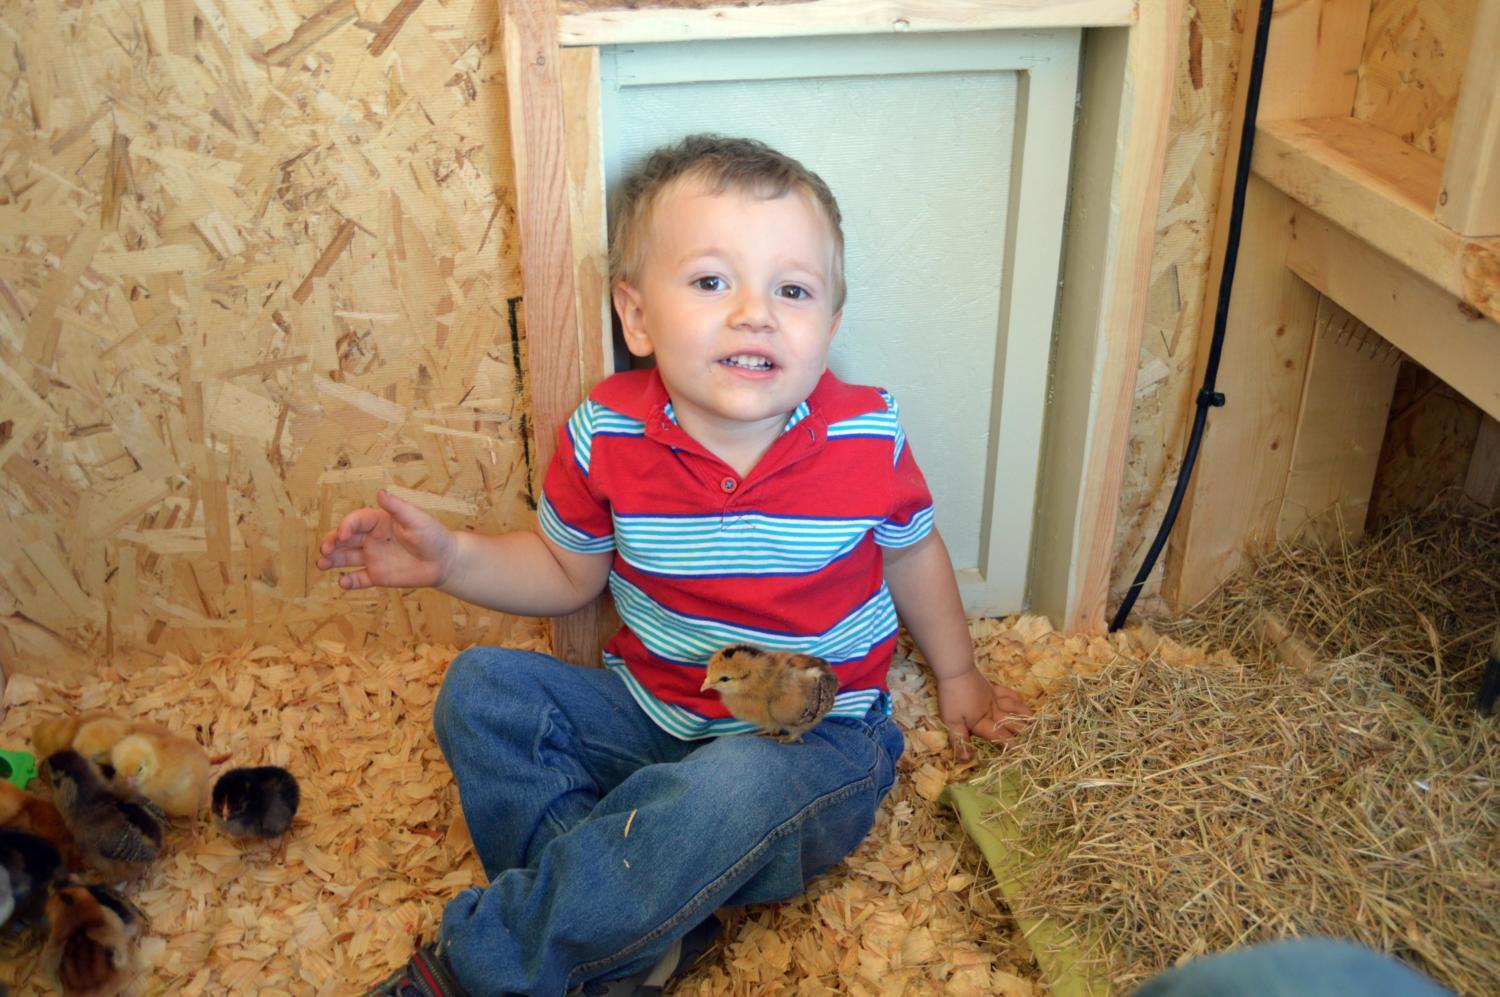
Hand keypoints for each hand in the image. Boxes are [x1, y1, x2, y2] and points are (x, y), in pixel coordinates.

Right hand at [316, 489, 455, 590]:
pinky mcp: (377, 575)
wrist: (445, 561)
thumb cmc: (433, 536)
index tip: (343, 534)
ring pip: (346, 558)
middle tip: (324, 550)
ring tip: (321, 564)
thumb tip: (381, 492)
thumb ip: (398, 508)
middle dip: (332, 542)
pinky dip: (349, 581)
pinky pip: (359, 578)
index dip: (347, 526)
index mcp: (379, 521)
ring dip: (333, 560)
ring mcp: (373, 557)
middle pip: (345, 539)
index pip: (357, 521)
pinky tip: (343, 583)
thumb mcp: (417, 519)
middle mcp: (372, 538)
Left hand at [935, 667, 1030, 760]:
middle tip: (1035, 738)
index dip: (1011, 745)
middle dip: (1023, 731)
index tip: (1022, 753)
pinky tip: (1020, 699)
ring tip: (1034, 721)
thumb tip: (967, 759)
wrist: (955, 670)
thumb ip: (960, 740)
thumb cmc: (952, 697)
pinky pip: (1008, 692)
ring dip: (1024, 715)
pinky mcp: (991, 687)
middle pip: (1011, 723)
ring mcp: (994, 697)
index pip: (1000, 737)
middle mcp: (993, 711)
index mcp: (983, 722)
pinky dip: (1016, 697)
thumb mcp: (951, 721)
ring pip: (1013, 707)